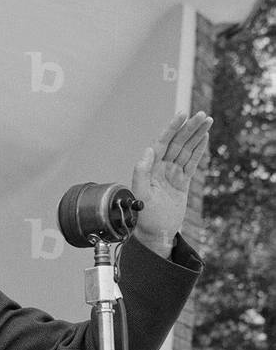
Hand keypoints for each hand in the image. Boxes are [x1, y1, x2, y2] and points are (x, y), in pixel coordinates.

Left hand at [131, 110, 211, 255]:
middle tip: (202, 115)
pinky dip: (198, 150)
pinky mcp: (182, 182)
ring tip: (208, 120)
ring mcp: (172, 174)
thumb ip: (141, 173)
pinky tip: (204, 137)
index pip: (161, 144)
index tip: (182, 115)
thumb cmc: (145, 218)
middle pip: (177, 143)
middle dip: (189, 128)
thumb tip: (148, 150)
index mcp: (150, 169)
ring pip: (186, 150)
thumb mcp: (141, 196)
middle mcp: (161, 169)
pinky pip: (192, 163)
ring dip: (196, 135)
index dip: (171, 129)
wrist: (156, 235)